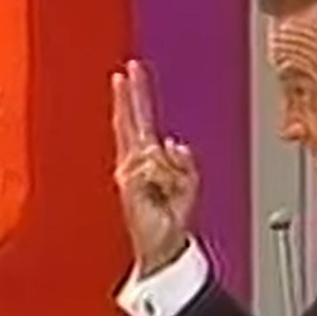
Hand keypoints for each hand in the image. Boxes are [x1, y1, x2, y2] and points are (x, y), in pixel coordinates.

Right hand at [111, 59, 198, 275]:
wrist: (161, 246)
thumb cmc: (170, 219)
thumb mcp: (188, 185)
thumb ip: (185, 162)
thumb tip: (174, 143)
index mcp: (146, 160)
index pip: (139, 121)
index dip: (135, 96)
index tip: (129, 73)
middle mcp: (134, 162)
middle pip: (132, 121)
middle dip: (130, 95)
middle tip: (128, 69)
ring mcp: (130, 172)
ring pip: (157, 152)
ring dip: (171, 175)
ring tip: (167, 195)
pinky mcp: (129, 182)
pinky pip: (156, 168)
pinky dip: (166, 182)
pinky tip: (160, 197)